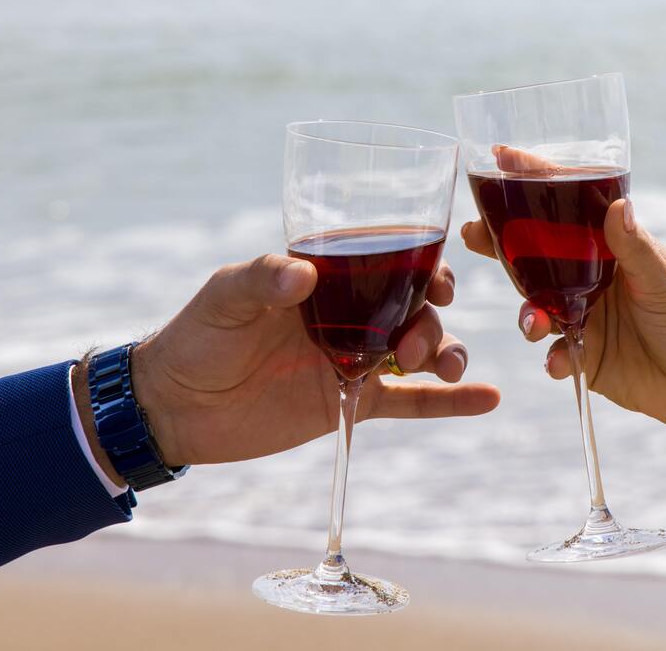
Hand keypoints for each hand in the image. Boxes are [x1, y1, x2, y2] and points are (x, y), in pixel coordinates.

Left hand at [77, 255, 498, 479]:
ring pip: (422, 348)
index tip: (436, 280)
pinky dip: (452, 402)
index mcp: (327, 274)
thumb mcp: (225, 296)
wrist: (176, 408)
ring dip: (446, 352)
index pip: (390, 257)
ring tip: (439, 368)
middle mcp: (350, 311)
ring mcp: (357, 357)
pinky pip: (414, 401)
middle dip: (433, 314)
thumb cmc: (197, 336)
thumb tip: (306, 275)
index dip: (424, 262)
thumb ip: (263, 277)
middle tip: (414, 341)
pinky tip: (489, 399)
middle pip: (415, 303)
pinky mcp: (353, 402)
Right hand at [462, 196, 665, 432]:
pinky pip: (553, 354)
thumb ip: (635, 248)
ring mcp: (580, 317)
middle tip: (474, 235)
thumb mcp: (664, 280)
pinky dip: (553, 358)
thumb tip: (616, 205)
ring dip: (527, 313)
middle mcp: (586, 279)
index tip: (502, 159)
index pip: (564, 210)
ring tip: (534, 323)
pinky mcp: (580, 356)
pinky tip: (561, 361)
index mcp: (607, 249)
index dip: (533, 183)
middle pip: (532, 255)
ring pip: (535, 306)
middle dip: (498, 244)